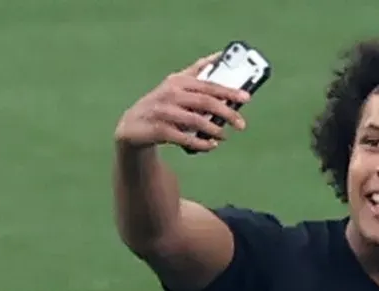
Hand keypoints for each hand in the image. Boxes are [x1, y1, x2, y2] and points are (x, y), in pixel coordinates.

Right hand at [114, 55, 249, 153]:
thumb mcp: (176, 84)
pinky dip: (201, 143)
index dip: (228, 91)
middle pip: (205, 102)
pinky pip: (185, 138)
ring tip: (224, 135)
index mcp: (178, 80)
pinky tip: (211, 145)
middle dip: (227, 113)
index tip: (246, 98)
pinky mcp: (158, 130)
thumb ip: (196, 71)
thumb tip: (219, 56)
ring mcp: (163, 112)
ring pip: (196, 121)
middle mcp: (170, 93)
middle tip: (241, 124)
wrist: (132, 126)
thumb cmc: (162, 103)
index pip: (208, 85)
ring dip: (214, 130)